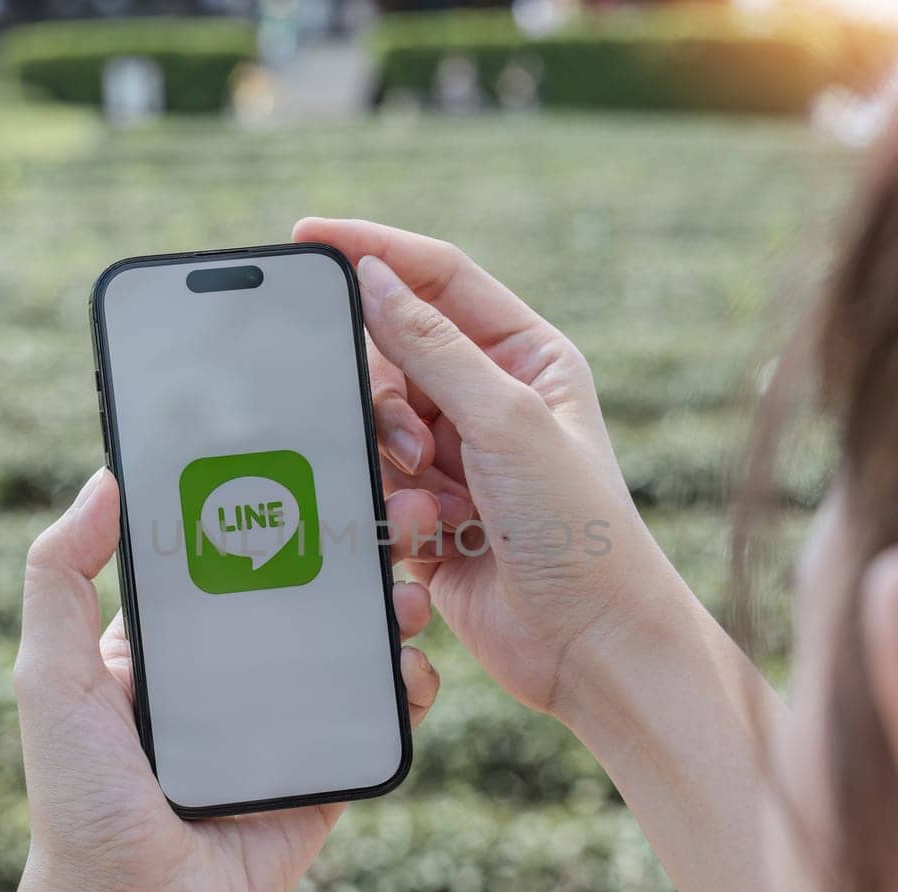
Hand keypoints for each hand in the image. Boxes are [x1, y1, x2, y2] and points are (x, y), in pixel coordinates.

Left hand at [3, 469, 441, 891]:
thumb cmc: (80, 798)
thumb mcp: (52, 678)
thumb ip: (59, 578)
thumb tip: (104, 478)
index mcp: (171, 645)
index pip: (230, 557)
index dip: (274, 511)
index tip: (318, 466)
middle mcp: (231, 675)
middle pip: (306, 593)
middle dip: (355, 550)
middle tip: (391, 517)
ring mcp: (284, 723)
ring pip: (354, 647)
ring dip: (391, 608)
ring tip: (406, 591)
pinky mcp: (326, 771)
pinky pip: (378, 717)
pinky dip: (407, 686)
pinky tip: (412, 666)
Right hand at [294, 218, 656, 714]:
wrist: (589, 646)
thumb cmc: (578, 529)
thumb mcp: (507, 420)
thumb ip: (431, 347)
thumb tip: (372, 276)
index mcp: (530, 357)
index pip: (439, 277)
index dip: (374, 251)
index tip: (307, 238)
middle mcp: (496, 401)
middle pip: (397, 358)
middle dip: (387, 401)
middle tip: (413, 449)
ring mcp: (463, 460)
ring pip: (379, 428)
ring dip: (396, 471)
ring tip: (437, 512)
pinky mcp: (433, 517)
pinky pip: (379, 487)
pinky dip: (395, 512)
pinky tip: (432, 542)